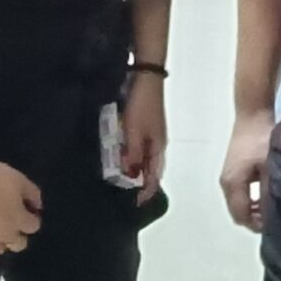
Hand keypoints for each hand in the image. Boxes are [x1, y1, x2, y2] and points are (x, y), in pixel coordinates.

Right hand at [0, 160, 41, 257]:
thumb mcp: (20, 179)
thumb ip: (33, 194)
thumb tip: (38, 206)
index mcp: (19, 219)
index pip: (33, 227)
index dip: (32, 218)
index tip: (28, 210)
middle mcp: (4, 234)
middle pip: (18, 244)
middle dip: (19, 235)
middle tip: (12, 222)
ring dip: (0, 242)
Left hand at [122, 75, 167, 200]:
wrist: (146, 76)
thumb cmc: (141, 105)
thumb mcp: (133, 131)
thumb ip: (132, 154)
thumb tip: (130, 175)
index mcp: (158, 147)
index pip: (154, 176)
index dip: (146, 191)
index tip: (135, 204)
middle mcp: (158, 143)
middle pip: (151, 169)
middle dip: (141, 183)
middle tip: (126, 193)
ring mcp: (153, 133)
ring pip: (145, 158)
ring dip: (136, 170)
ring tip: (122, 178)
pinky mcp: (146, 124)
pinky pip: (140, 148)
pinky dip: (132, 156)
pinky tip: (122, 156)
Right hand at [220, 111, 272, 231]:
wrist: (252, 113)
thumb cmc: (262, 139)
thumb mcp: (270, 168)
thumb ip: (270, 193)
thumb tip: (275, 215)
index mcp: (232, 184)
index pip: (242, 217)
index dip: (259, 225)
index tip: (278, 224)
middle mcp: (226, 184)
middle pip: (239, 213)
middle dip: (257, 219)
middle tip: (279, 217)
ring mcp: (227, 176)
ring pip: (240, 203)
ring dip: (256, 208)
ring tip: (276, 206)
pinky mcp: (233, 170)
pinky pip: (241, 193)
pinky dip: (253, 198)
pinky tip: (268, 194)